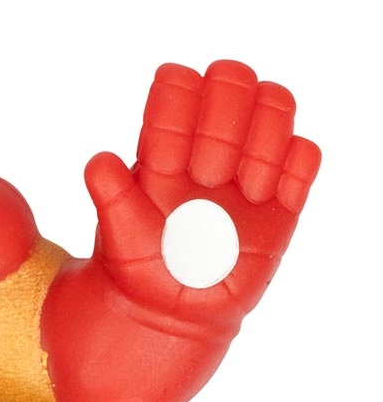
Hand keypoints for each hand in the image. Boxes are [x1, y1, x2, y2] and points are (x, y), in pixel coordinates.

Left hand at [83, 61, 318, 326]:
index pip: (178, 93)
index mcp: (164, 150)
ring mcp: (246, 174)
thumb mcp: (119, 235)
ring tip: (243, 190)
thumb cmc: (138, 268)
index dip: (180, 91)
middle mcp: (208, 151)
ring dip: (264, 138)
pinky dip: (297, 161)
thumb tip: (99, 161)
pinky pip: (303, 160)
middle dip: (225, 115)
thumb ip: (111, 195)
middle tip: (208, 172)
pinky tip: (269, 192)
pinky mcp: (280, 204)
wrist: (171, 313)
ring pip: (274, 111)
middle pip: (232, 89)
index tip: (173, 124)